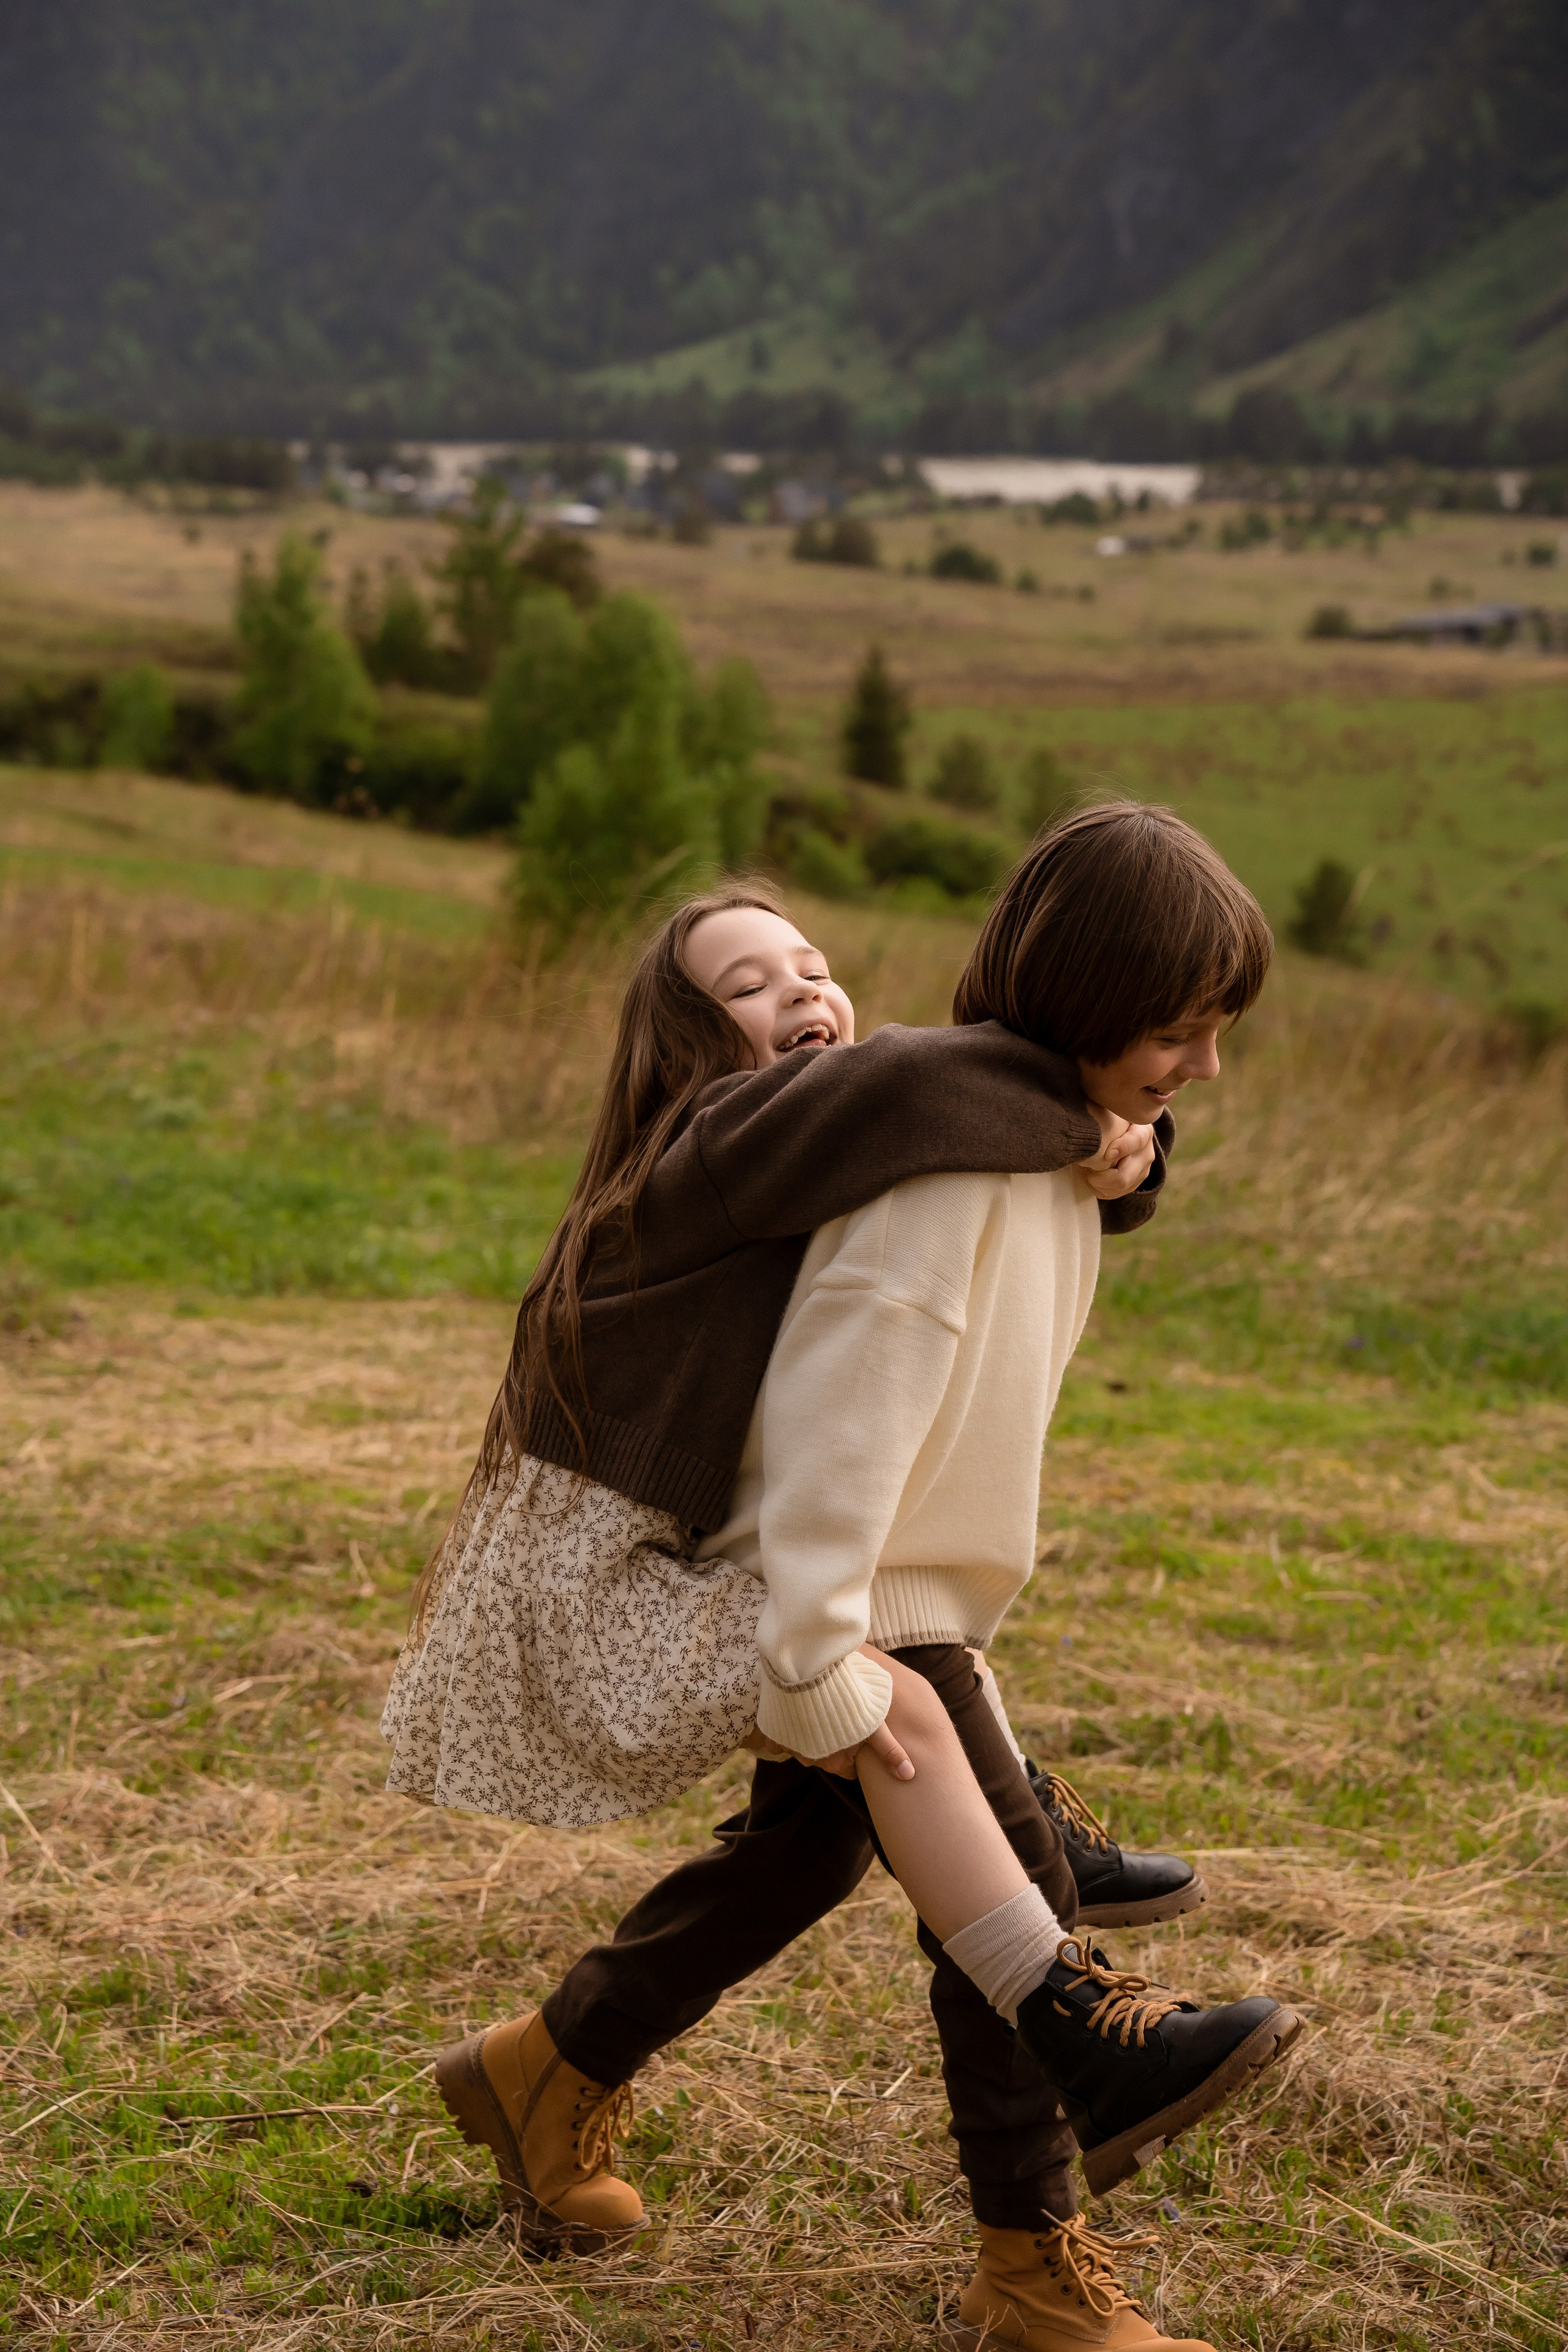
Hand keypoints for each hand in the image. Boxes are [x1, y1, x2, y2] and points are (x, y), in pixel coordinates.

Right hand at [742, 1710, 915, 1781]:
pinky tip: (797, 1713)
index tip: (859, 1736)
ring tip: (822, 1712)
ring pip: (803, 1748)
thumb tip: (909, 1776)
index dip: (857, 1754)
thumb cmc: (846, 1697)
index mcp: (835, 1762)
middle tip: (842, 1720)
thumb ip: (890, 1751)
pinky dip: (788, 1730)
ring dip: (811, 1735)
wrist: (807, 1671)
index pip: (849, 1769)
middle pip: (826, 1758)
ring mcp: (789, 1746)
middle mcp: (810, 1760)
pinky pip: (779, 1738)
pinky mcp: (773, 1730)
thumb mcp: (873, 1723)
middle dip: (834, 1745)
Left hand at [1076, 1104, 1154, 1199]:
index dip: (1122, 1148)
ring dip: (1099, 1184)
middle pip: (1126, 1175)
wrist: (1122, 1131)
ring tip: (1086, 1173)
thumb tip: (1080, 1117)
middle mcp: (1146, 1152)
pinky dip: (1101, 1190)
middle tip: (1086, 1168)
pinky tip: (1092, 1179)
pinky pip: (1117, 1194)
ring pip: (1121, 1187)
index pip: (1137, 1141)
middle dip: (1101, 1177)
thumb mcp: (1109, 1113)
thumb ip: (1100, 1113)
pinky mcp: (1136, 1182)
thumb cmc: (1111, 1120)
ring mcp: (1143, 1170)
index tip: (1107, 1153)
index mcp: (1142, 1131)